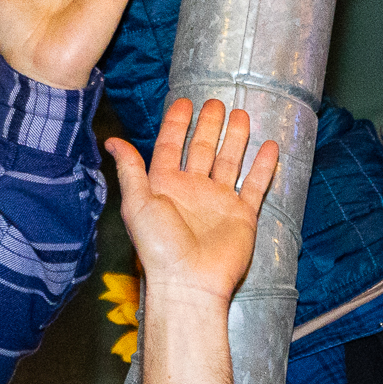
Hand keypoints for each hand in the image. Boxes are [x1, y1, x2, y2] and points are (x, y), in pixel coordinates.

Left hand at [106, 97, 277, 301]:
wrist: (190, 281)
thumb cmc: (159, 246)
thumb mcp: (137, 203)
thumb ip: (130, 170)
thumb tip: (113, 140)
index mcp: (165, 186)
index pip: (170, 146)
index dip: (176, 124)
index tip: (185, 102)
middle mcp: (192, 190)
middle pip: (202, 149)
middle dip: (209, 126)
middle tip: (217, 103)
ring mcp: (218, 202)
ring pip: (229, 162)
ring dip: (235, 139)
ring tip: (242, 114)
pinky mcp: (241, 215)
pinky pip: (254, 186)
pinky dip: (262, 167)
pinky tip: (269, 146)